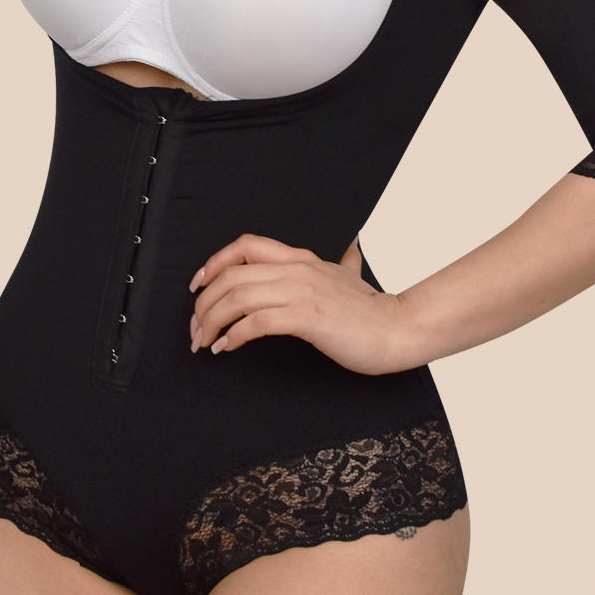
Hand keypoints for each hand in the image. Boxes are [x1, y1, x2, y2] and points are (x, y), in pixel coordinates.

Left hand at [188, 233, 422, 374]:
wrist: (398, 329)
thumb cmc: (372, 310)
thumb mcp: (351, 276)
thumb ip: (345, 262)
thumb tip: (352, 249)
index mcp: (302, 258)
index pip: (245, 246)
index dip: (213, 263)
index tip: (197, 286)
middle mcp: (297, 269)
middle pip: (231, 275)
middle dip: (203, 303)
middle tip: (195, 327)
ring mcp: (302, 291)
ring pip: (238, 298)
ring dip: (212, 322)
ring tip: (204, 342)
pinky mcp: (307, 317)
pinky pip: (256, 323)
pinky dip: (234, 336)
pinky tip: (227, 348)